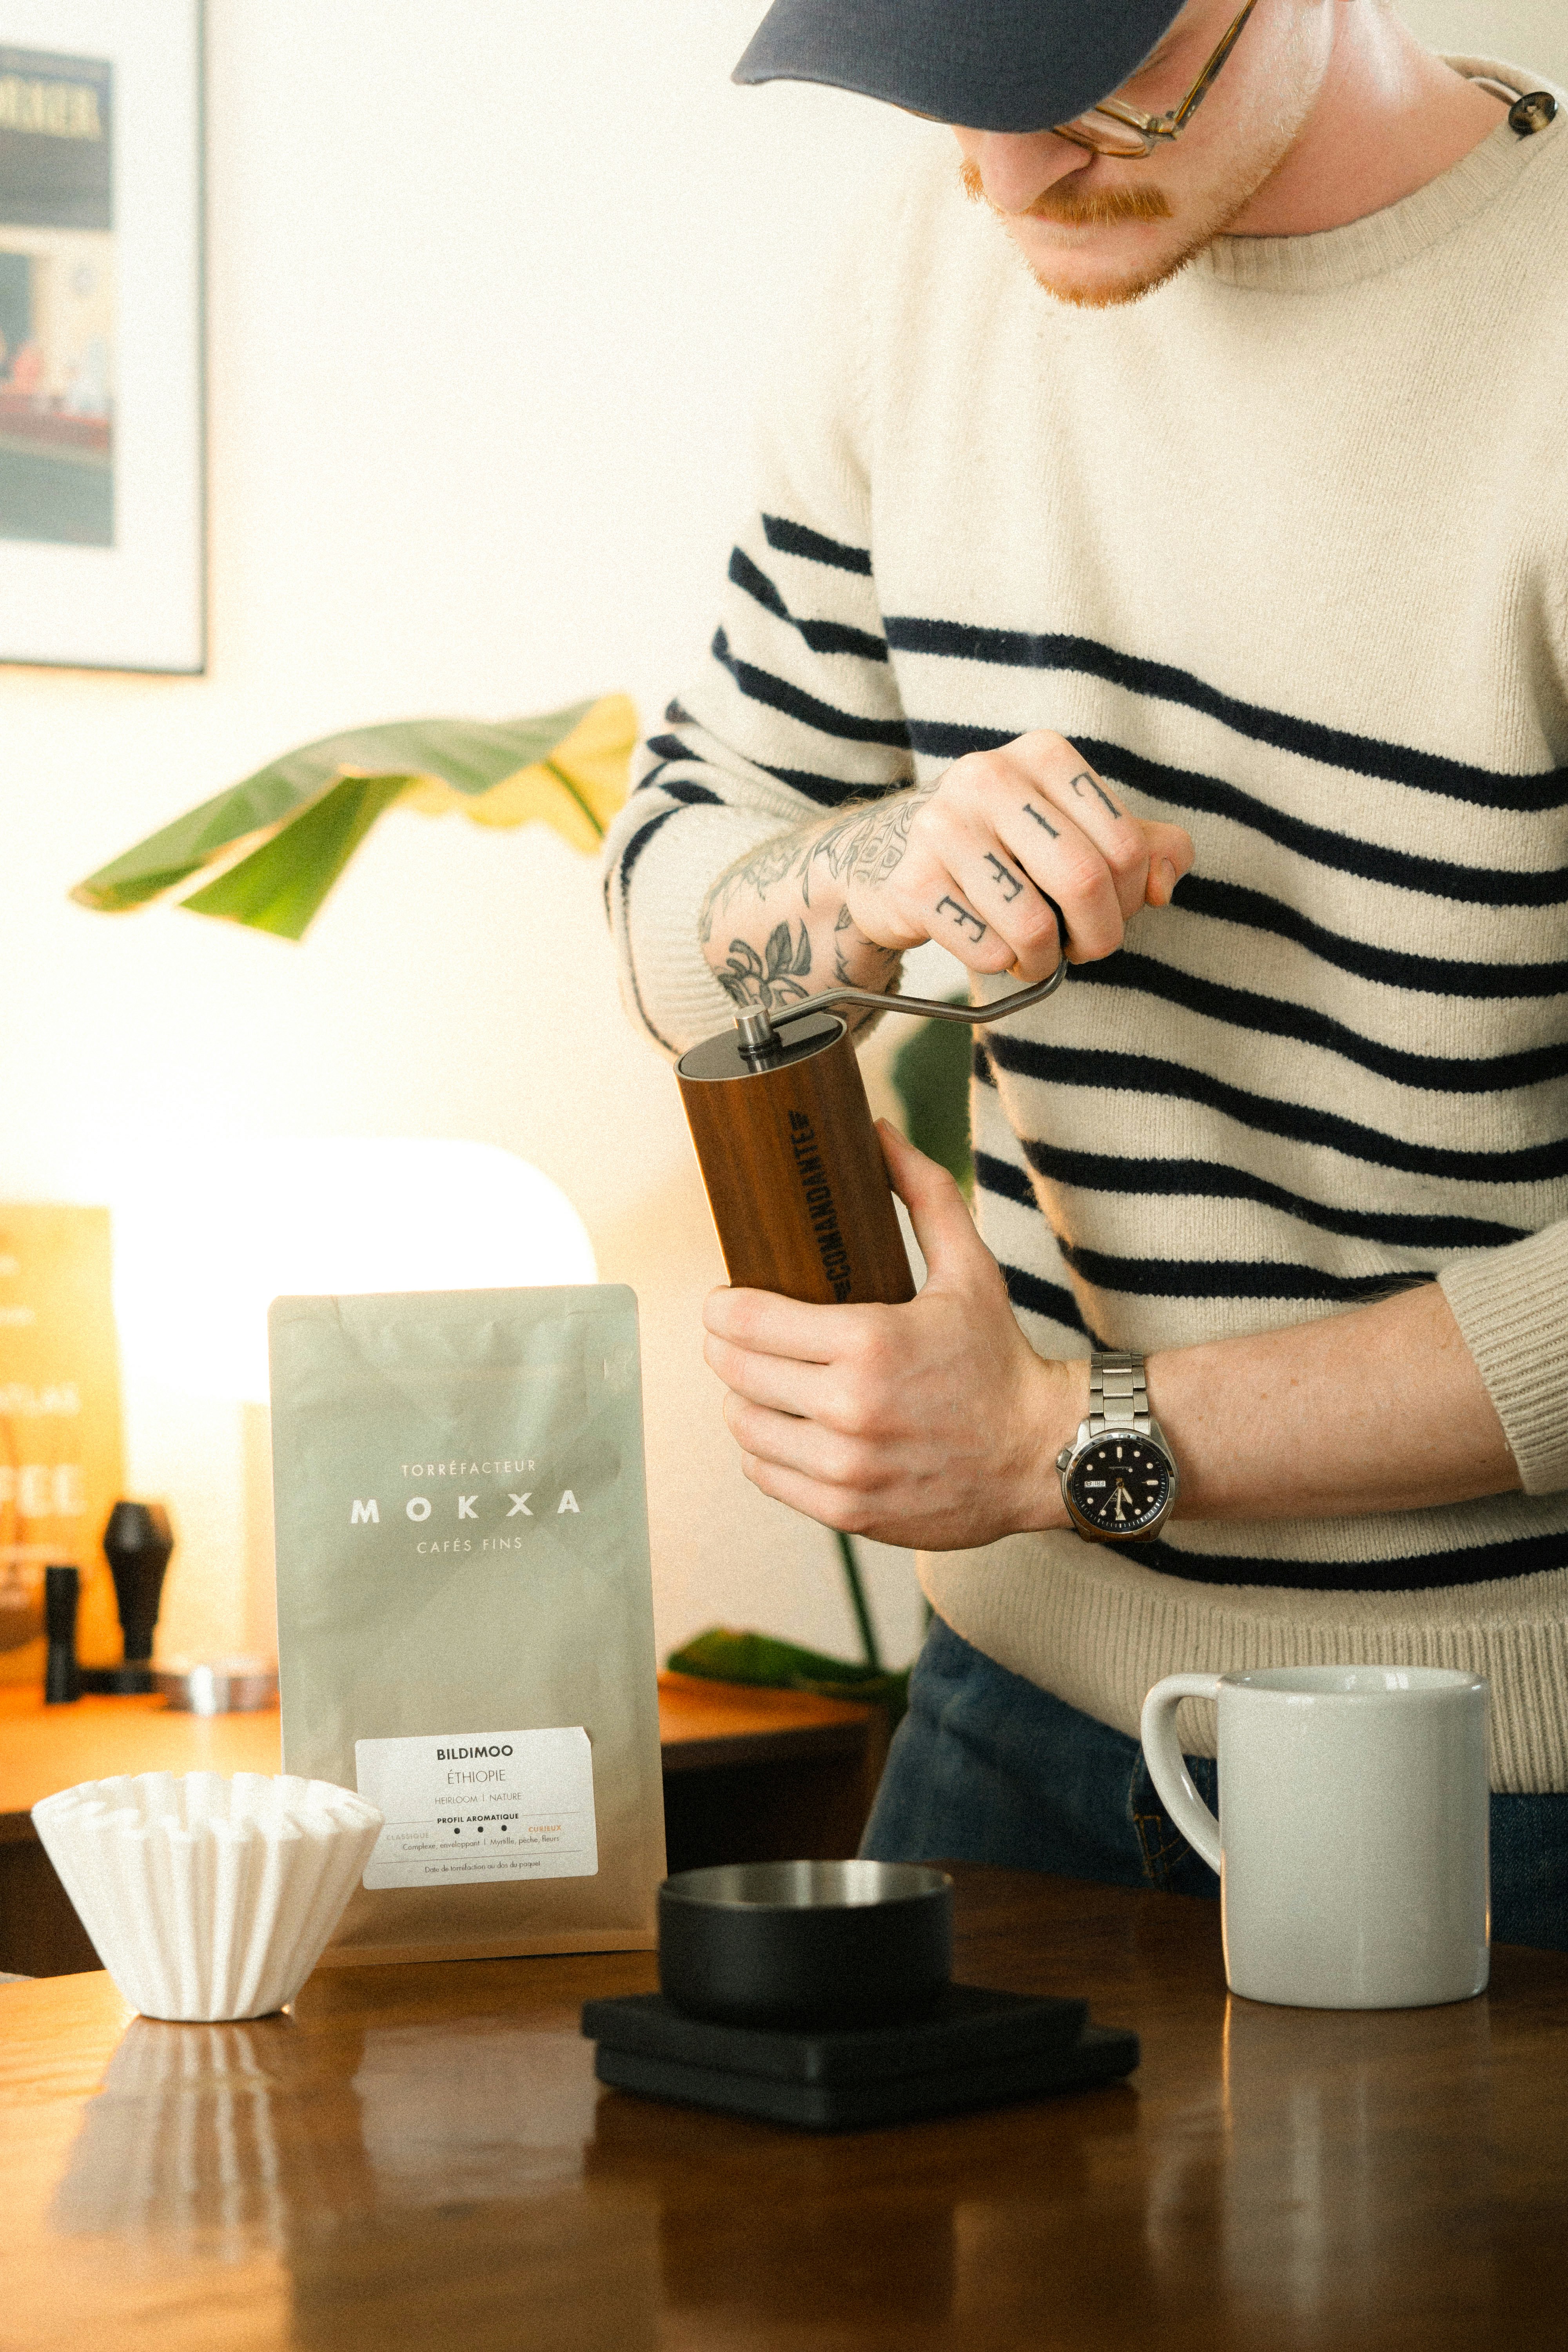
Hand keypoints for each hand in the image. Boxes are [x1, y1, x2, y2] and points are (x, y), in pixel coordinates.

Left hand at [701, 1124, 1076, 1547]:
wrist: (1044, 1454)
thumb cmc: (1000, 1358)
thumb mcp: (969, 1267)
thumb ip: (922, 1193)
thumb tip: (878, 1130)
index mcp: (869, 1342)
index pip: (747, 1321)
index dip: (722, 1307)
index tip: (724, 1301)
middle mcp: (849, 1409)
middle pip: (734, 1371)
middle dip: (725, 1348)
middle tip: (736, 1336)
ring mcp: (845, 1468)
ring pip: (743, 1426)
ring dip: (743, 1399)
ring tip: (762, 1382)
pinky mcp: (847, 1512)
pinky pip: (765, 1475)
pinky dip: (764, 1450)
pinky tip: (785, 1428)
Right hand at [839, 731, 1194, 980]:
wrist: (896, 858)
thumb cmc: (1009, 847)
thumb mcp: (1081, 830)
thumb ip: (1147, 848)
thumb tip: (1162, 888)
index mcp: (1045, 755)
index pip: (1127, 846)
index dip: (1132, 900)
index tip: (1109, 912)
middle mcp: (990, 776)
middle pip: (1085, 881)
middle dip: (1097, 937)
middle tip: (1081, 949)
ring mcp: (943, 826)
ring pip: (1033, 925)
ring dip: (1045, 960)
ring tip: (1034, 953)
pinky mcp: (912, 882)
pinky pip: (986, 949)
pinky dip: (1000, 965)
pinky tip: (992, 947)